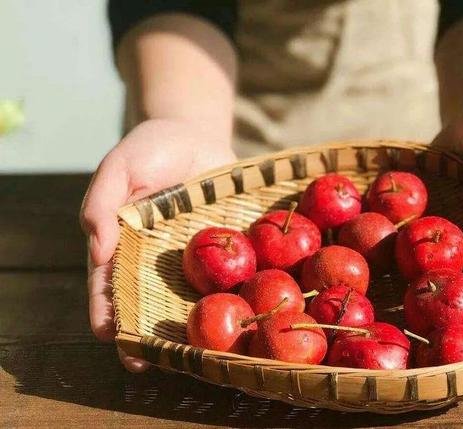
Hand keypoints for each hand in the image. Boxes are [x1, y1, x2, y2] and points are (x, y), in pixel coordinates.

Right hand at [80, 118, 235, 370]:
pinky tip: (230, 314)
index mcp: (123, 242)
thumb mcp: (121, 166)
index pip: (108, 283)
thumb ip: (103, 202)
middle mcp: (155, 256)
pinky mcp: (220, 247)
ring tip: (189, 352)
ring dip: (185, 323)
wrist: (197, 134)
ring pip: (184, 296)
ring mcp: (189, 255)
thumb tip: (99, 247)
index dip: (106, 310)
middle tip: (145, 361)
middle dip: (143, 331)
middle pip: (146, 300)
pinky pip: (222, 274)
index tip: (110, 336)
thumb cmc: (152, 148)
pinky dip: (224, 294)